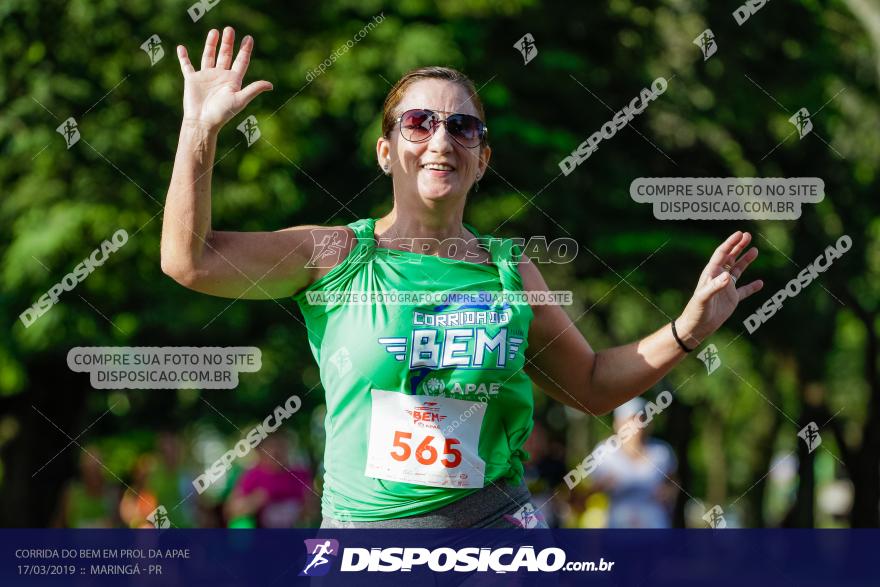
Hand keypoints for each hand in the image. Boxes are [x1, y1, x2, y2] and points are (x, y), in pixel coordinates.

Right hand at [176, 27, 272, 131]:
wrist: (203, 121)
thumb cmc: (222, 113)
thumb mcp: (240, 100)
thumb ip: (253, 89)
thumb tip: (270, 85)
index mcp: (233, 80)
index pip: (241, 62)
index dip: (245, 50)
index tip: (249, 38)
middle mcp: (220, 76)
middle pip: (225, 55)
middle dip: (228, 43)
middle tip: (229, 29)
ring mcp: (206, 77)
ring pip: (209, 56)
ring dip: (211, 44)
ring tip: (214, 31)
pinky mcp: (192, 79)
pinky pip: (187, 65)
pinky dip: (183, 57)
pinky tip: (181, 48)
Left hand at [676, 231, 763, 346]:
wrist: (696, 327)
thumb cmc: (696, 311)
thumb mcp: (704, 298)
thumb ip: (714, 286)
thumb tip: (728, 276)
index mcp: (711, 274)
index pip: (721, 254)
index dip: (730, 243)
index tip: (740, 234)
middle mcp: (719, 278)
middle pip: (730, 258)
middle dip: (738, 246)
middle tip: (748, 235)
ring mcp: (726, 288)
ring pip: (738, 270)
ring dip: (745, 260)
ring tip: (755, 250)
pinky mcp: (732, 299)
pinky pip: (744, 291)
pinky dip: (752, 287)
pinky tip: (760, 283)